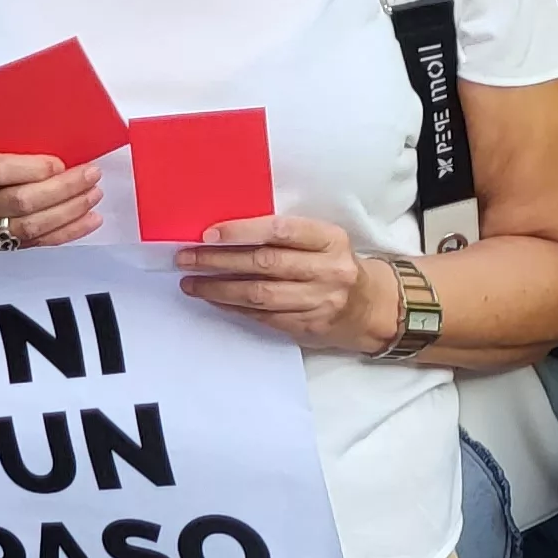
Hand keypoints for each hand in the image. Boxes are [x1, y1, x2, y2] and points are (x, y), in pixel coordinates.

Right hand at [0, 139, 101, 251]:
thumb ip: (4, 146)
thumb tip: (55, 135)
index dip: (32, 168)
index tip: (59, 163)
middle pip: (20, 201)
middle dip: (63, 189)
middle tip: (90, 175)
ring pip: (32, 226)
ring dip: (70, 211)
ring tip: (94, 195)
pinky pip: (39, 242)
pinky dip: (69, 232)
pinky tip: (90, 220)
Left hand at [177, 216, 397, 352]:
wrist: (371, 307)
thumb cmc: (334, 265)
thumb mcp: (322, 241)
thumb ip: (284, 236)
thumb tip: (224, 233)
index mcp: (330, 239)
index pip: (281, 231)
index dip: (241, 231)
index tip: (208, 234)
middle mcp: (328, 269)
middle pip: (265, 263)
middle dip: (218, 261)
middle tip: (186, 258)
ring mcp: (320, 301)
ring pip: (260, 295)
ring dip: (218, 288)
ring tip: (191, 282)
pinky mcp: (308, 326)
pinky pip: (263, 316)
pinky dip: (233, 307)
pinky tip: (214, 299)